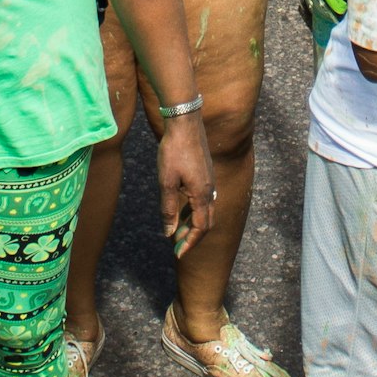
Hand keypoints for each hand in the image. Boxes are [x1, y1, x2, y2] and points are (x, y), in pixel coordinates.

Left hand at [156, 111, 218, 251]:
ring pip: (205, 210)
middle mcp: (210, 190)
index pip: (200, 227)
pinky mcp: (205, 172)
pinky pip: (203, 199)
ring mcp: (209, 180)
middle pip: (206, 221)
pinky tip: (180, 209)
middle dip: (193, 236)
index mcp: (202, 194)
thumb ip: (168, 209)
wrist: (184, 123)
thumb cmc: (173, 152)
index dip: (190, 243)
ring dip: (192, 223)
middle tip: (177, 246)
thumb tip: (168, 233)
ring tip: (176, 230)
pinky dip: (193, 210)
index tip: (178, 254)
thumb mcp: (166, 182)